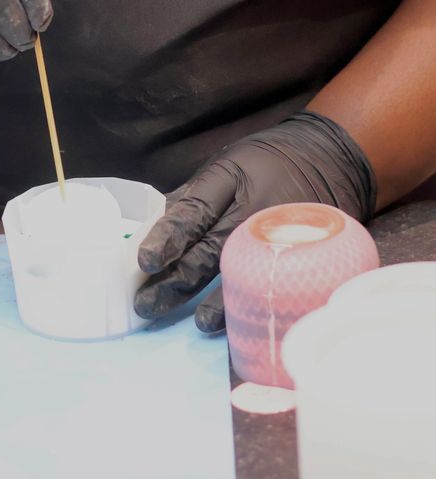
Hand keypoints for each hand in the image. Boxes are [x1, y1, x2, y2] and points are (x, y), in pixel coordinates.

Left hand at [134, 111, 375, 331]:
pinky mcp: (306, 252)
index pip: (194, 211)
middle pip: (211, 250)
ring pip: (245, 272)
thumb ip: (196, 195)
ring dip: (218, 302)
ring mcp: (283, 233)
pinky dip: (259, 304)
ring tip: (199, 323)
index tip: (145, 261)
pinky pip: (279, 282)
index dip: (168, 237)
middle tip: (147, 303)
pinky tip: (245, 322)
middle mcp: (254, 208)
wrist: (332, 155)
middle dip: (178, 280)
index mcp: (230, 179)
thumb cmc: (270, 161)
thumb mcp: (229, 163)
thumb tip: (157, 225)